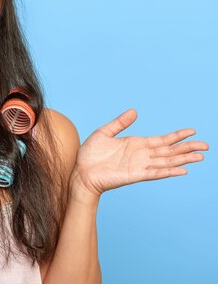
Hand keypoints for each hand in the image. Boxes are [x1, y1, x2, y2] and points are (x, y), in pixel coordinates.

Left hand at [71, 108, 208, 197]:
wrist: (80, 171)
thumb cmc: (90, 154)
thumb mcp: (104, 133)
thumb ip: (120, 123)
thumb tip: (134, 111)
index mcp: (136, 144)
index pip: (162, 140)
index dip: (177, 135)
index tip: (192, 131)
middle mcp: (142, 155)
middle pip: (170, 151)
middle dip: (187, 148)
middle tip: (206, 146)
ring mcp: (140, 165)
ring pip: (166, 162)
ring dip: (183, 160)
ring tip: (200, 157)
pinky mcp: (134, 175)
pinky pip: (155, 173)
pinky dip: (168, 172)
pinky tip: (182, 171)